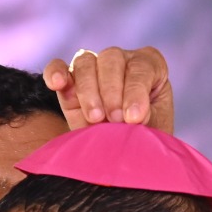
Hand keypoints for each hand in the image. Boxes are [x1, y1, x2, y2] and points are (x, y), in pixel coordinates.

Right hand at [43, 46, 173, 132]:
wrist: (123, 153)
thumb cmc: (145, 137)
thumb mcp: (156, 128)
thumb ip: (147, 116)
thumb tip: (131, 115)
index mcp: (149, 65)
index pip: (142, 67)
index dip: (136, 92)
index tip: (134, 118)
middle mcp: (121, 60)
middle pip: (111, 59)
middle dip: (112, 92)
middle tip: (115, 120)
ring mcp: (93, 67)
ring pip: (85, 62)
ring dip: (88, 90)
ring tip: (95, 118)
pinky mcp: (69, 82)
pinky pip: (57, 67)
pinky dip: (55, 72)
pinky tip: (57, 84)